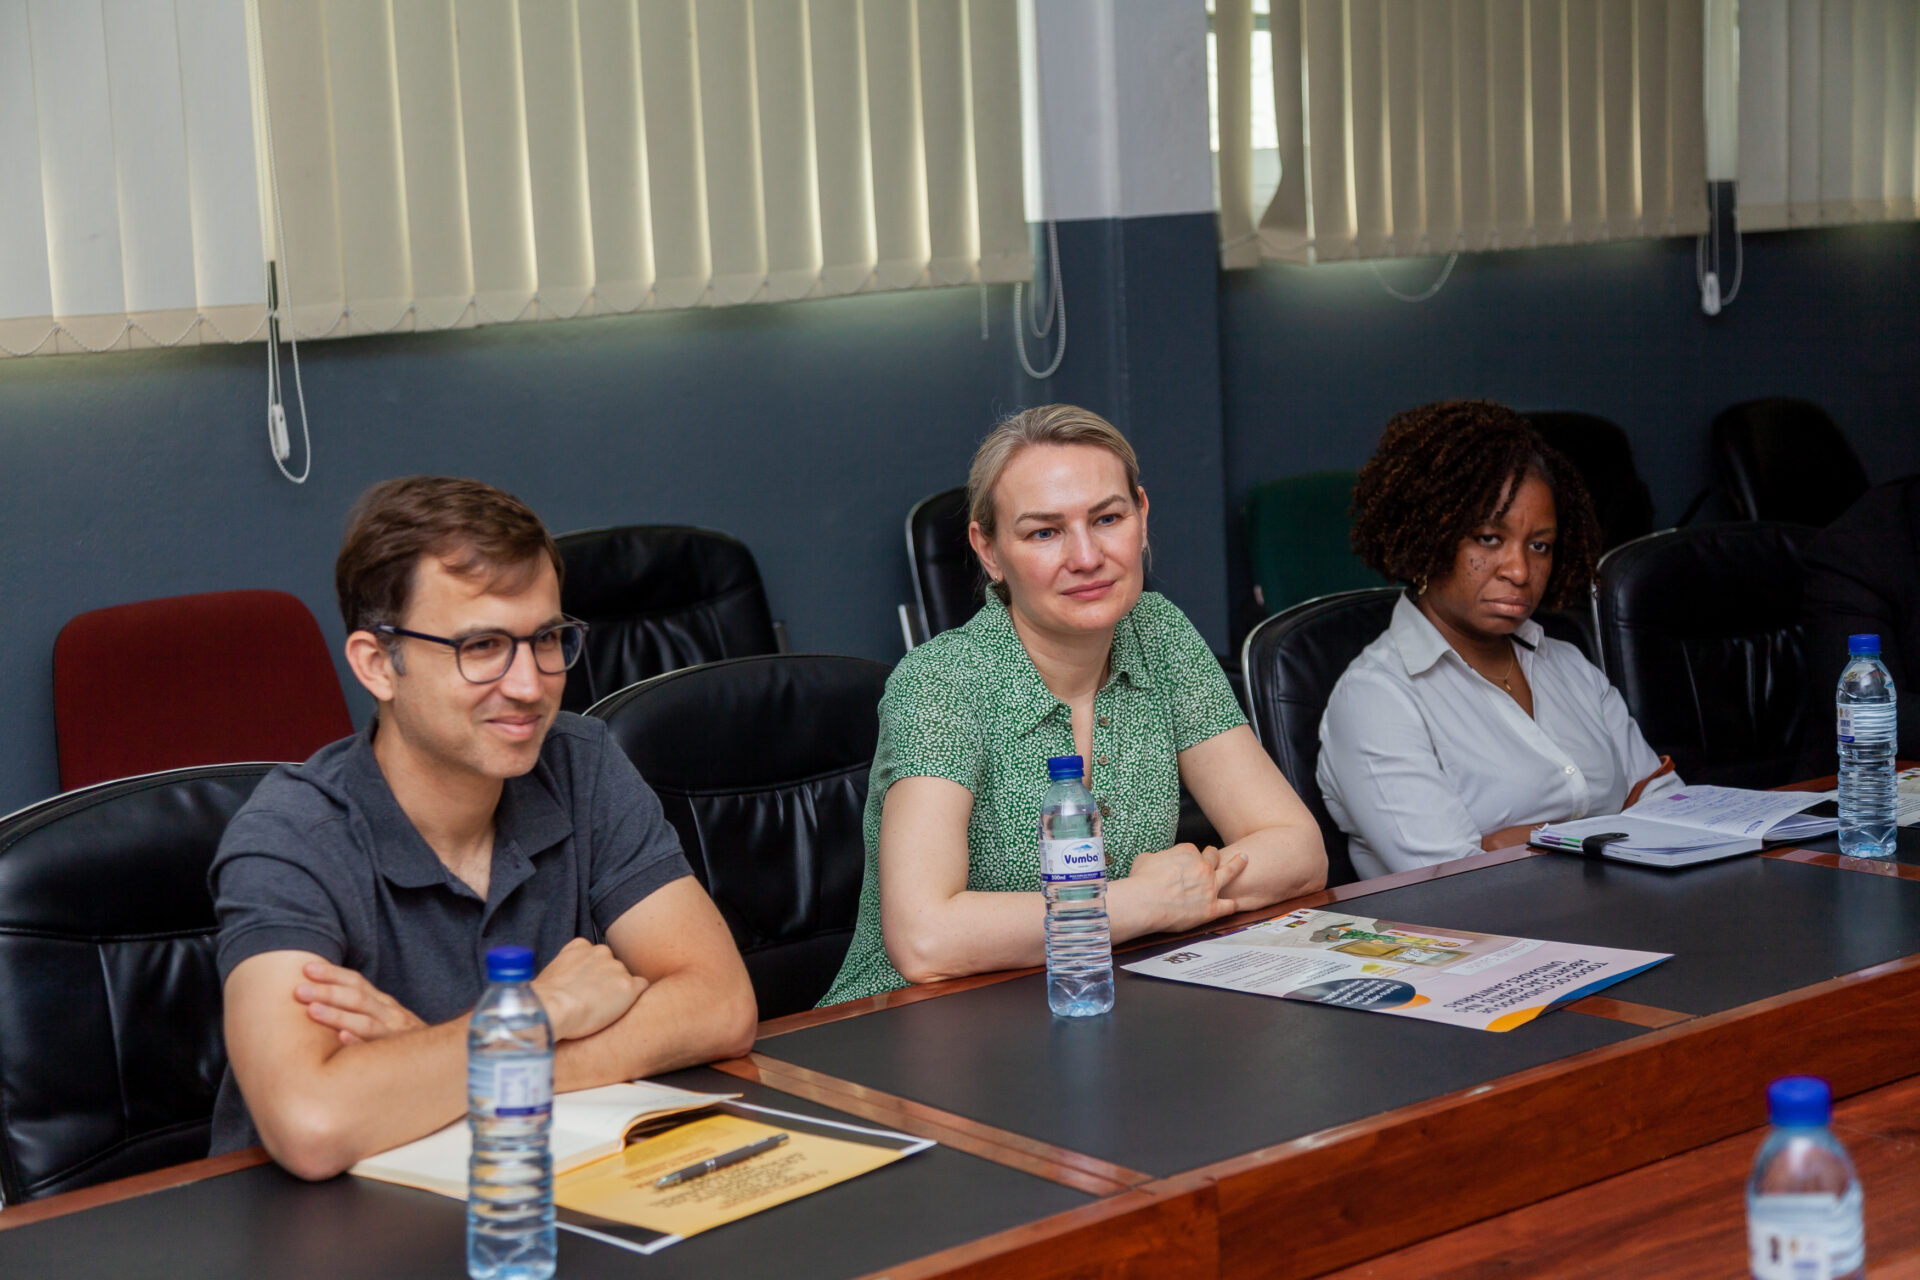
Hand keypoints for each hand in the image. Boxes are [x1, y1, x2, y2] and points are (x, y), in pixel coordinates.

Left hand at [295, 961, 426, 1045]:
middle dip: (327, 992)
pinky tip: (343, 1039)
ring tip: (312, 1011)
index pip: (357, 983)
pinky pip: (377, 1050)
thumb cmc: (398, 1043)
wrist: (441, 1065)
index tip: (306, 968)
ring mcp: (396, 1035)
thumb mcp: (384, 1020)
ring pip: (365, 1022)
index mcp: (383, 1003)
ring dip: (338, 1015)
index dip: (332, 974)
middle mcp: (391, 1015)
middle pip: (358, 999)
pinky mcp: (399, 1058)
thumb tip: (317, 999)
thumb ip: (360, 1011)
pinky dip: (360, 1043)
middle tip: (298, 990)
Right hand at [531, 938, 648, 1040]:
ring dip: (618, 991)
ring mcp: (617, 968)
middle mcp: (602, 952)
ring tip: (602, 1009)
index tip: (586, 987)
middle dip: (606, 982)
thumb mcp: (550, 973)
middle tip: (593, 1002)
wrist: (552, 1008)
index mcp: (581, 946)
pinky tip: (623, 1008)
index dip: (592, 974)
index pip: (595, 956)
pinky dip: (635, 996)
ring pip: (625, 979)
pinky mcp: (628, 986)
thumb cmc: (546, 998)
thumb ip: (566, 970)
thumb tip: (566, 984)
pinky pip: (641, 986)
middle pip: (612, 967)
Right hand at [1123, 842, 1247, 933]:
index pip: (1193, 851)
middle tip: (1216, 854)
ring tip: (1243, 860)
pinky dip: (1233, 904)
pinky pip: (1229, 905)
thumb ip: (1157, 857)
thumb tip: (1155, 860)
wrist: (1145, 902)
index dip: (1189, 857)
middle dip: (1214, 855)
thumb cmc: (1141, 880)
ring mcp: (1210, 887)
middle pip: (1214, 858)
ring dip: (1237, 865)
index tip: (1185, 862)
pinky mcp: (1211, 908)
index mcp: (1188, 852)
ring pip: (1230, 873)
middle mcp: (1203, 867)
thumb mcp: (1145, 858)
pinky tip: (1236, 903)